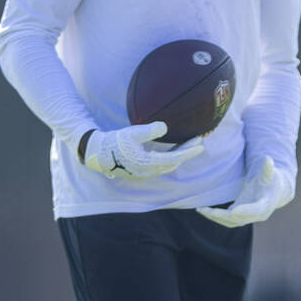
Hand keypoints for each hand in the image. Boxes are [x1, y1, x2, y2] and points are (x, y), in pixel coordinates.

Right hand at [83, 122, 203, 178]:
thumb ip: (150, 130)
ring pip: (169, 165)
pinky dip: (171, 157)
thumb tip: (165, 127)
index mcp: (148, 163)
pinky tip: (174, 149)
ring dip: (180, 154)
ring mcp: (146, 173)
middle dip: (187, 151)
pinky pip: (162, 165)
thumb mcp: (132, 133)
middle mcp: (149, 171)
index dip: (189, 151)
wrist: (99, 153)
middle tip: (199, 140)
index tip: (201, 145)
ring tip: (189, 143)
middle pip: (174, 161)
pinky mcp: (142, 172)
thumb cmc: (115, 141)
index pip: (175, 158)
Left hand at [197, 156, 293, 226]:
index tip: (233, 211)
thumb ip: (268, 168)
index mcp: (266, 204)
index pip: (256, 210)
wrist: (273, 191)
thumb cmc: (271, 179)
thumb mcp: (270, 173)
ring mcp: (248, 217)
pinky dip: (215, 216)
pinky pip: (226, 220)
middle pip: (240, 219)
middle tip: (211, 212)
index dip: (245, 211)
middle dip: (225, 216)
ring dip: (216, 217)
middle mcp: (258, 215)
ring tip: (202, 210)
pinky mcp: (239, 216)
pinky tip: (203, 210)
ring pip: (231, 222)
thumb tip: (268, 159)